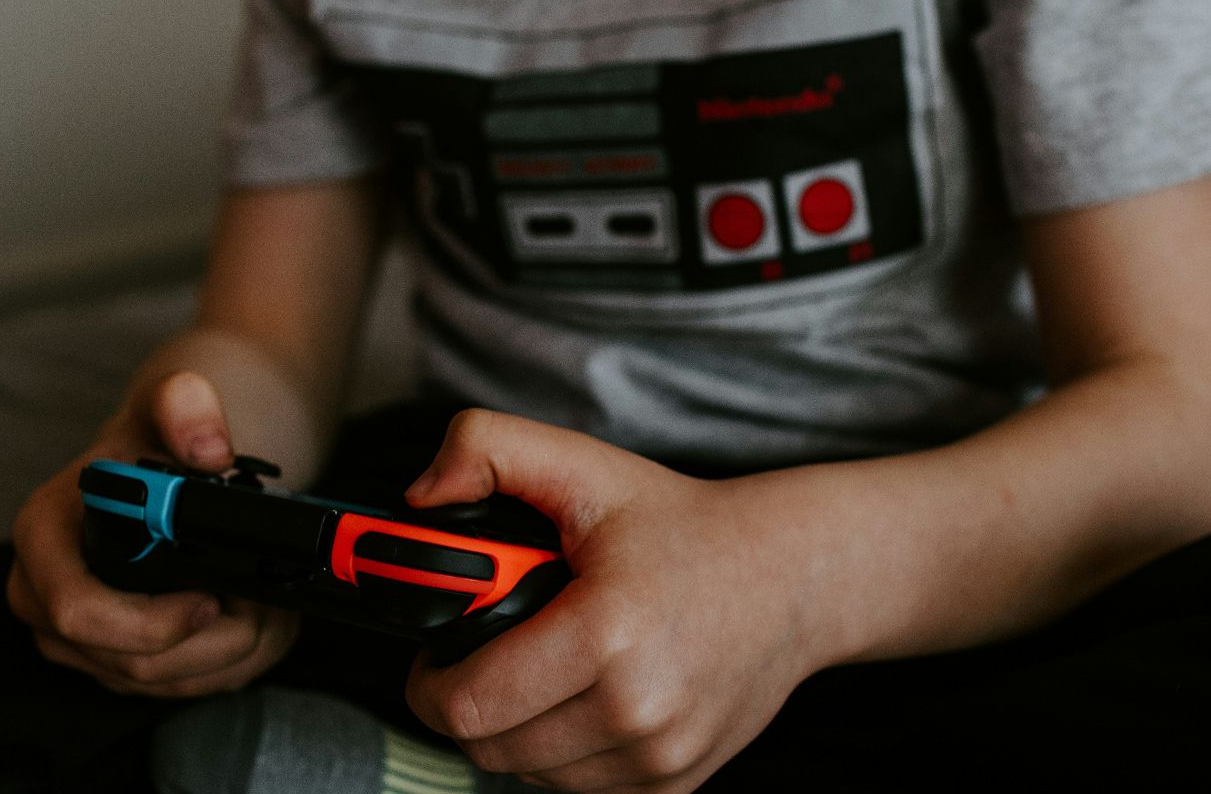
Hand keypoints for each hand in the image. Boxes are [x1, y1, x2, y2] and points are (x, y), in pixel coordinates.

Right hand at [7, 370, 299, 695]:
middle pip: (131, 661)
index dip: (149, 621)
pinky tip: (255, 618)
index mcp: (43, 537)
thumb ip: (186, 406)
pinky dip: (232, 661)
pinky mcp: (117, 663)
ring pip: (165, 681)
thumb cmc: (155, 439)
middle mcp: (45, 596)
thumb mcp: (170, 402)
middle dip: (213, 640)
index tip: (212, 596)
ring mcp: (80, 640)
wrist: (164, 465)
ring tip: (267, 602)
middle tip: (264, 600)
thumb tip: (210, 450)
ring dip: (232, 650)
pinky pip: (180, 687)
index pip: (76, 610)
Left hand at [403, 411, 831, 791]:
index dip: (429, 680)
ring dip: (514, 730)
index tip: (436, 652)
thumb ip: (485, 449)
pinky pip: (578, 787)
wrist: (791, 577)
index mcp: (607, 632)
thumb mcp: (582, 464)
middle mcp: (640, 708)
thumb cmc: (681, 525)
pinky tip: (578, 696)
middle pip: (490, 747)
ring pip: (529, 774)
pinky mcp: (676, 783)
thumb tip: (420, 497)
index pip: (469, 704)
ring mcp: (662, 755)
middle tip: (480, 655)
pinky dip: (561, 751)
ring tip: (536, 669)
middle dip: (465, 704)